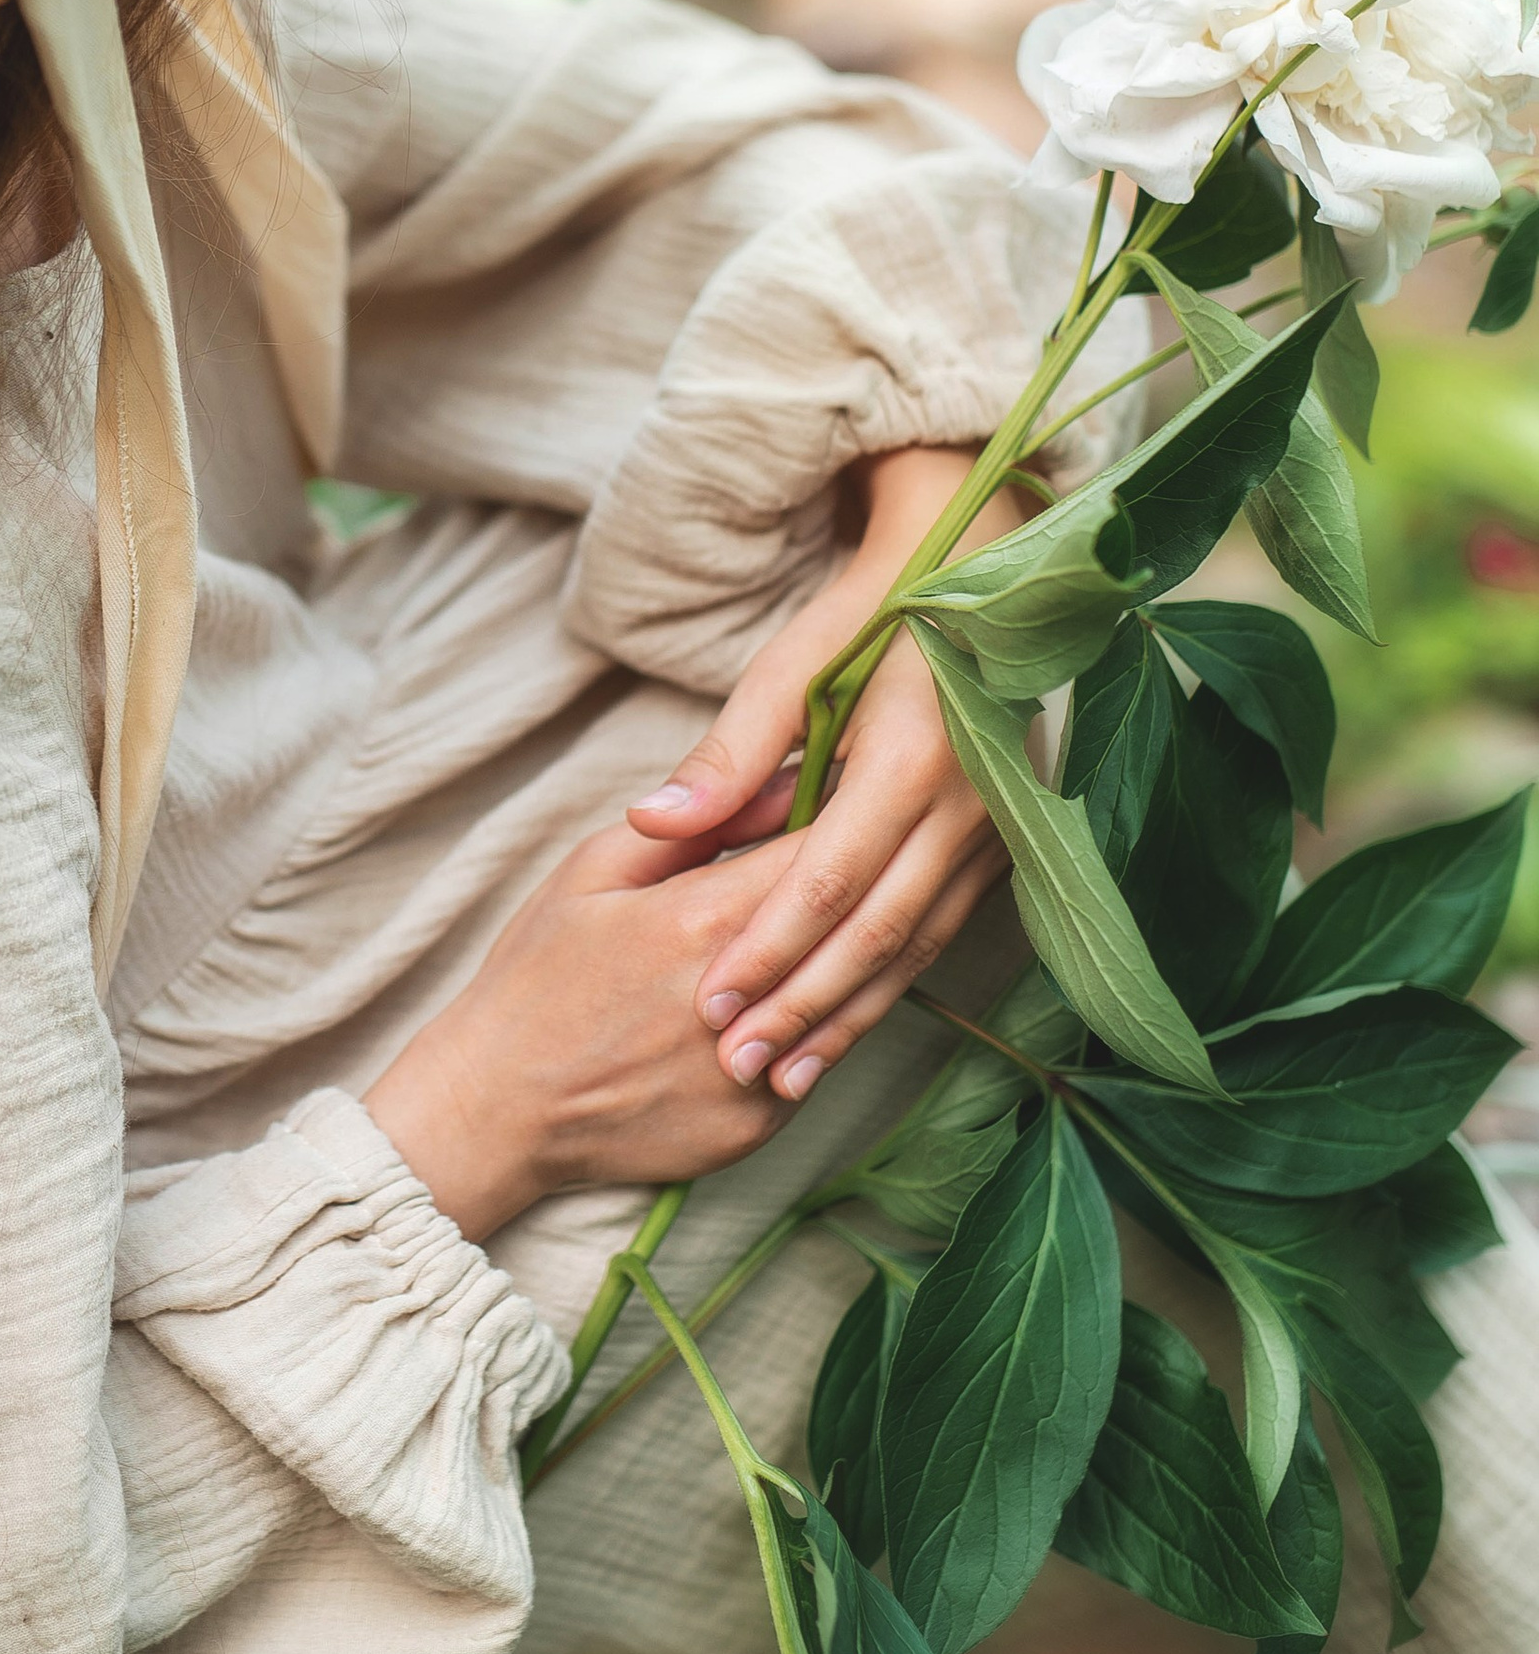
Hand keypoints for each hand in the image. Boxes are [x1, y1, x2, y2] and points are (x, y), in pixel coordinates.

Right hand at [363, 818, 802, 1242]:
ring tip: (799, 949)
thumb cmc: (539, 974)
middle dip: (846, 897)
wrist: (498, 1105)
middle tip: (828, 881)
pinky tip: (762, 1019)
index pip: (823, 853)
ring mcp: (758, 1069)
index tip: (830, 819)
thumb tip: (781, 779)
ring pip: (843, 1000)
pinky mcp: (759, 1125)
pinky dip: (800, 1036)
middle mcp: (747, 999)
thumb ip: (698, 824)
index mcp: (704, 919)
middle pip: (849, 928)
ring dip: (835, 969)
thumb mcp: (595, 871)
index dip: (838, 828)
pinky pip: (813, 1064)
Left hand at [626, 447, 1018, 1107]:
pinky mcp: (1001, 844)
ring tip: (783, 1078)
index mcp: (913, 756)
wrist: (979, 575)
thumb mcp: (794, 664)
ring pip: (917, 948)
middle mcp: (969, 804)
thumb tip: (654, 821)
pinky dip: (887, 988)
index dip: (771, 948)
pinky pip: (941, 933)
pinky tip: (841, 1031)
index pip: (831, 878)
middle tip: (738, 1065)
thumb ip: (728, 752)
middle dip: (804, 1006)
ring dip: (849, 1016)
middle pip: (878, 932)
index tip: (713, 1003)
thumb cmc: (868, 614)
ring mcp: (995, 830)